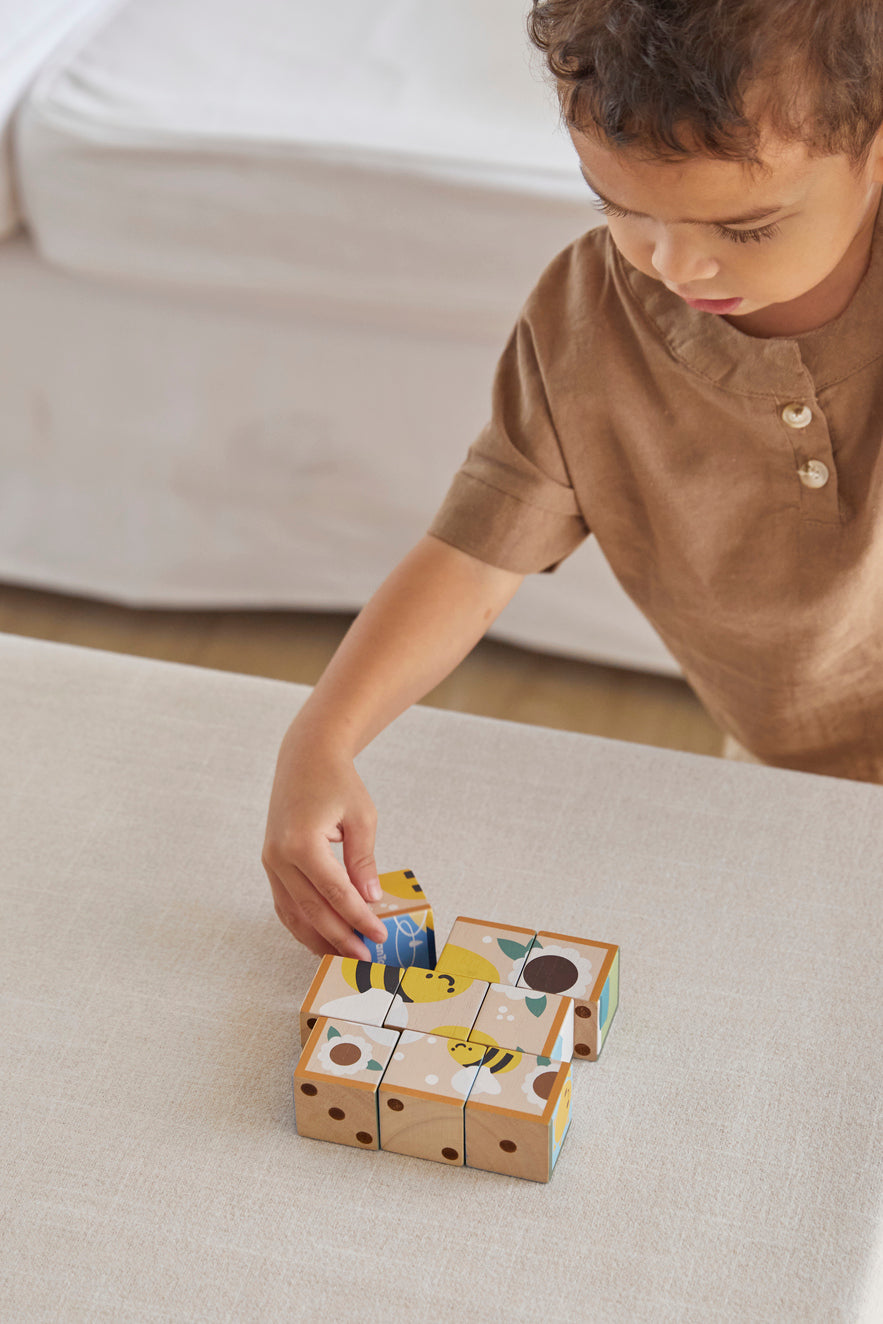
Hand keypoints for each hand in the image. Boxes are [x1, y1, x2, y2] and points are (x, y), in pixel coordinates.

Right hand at [262, 724, 387, 959]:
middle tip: (364, 957)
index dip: (358, 918)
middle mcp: (279, 857)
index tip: (378, 936)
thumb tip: (370, 899)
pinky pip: (284, 903)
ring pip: (293, 913)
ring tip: (343, 956)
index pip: (335, 893)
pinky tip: (321, 938)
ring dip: (318, 938)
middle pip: (312, 910)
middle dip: (340, 937)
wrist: (305, 758)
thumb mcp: (361, 818)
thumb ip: (363, 861)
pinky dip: (302, 924)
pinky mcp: (271, 864)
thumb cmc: (337, 783)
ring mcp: (270, 862)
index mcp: (301, 843)